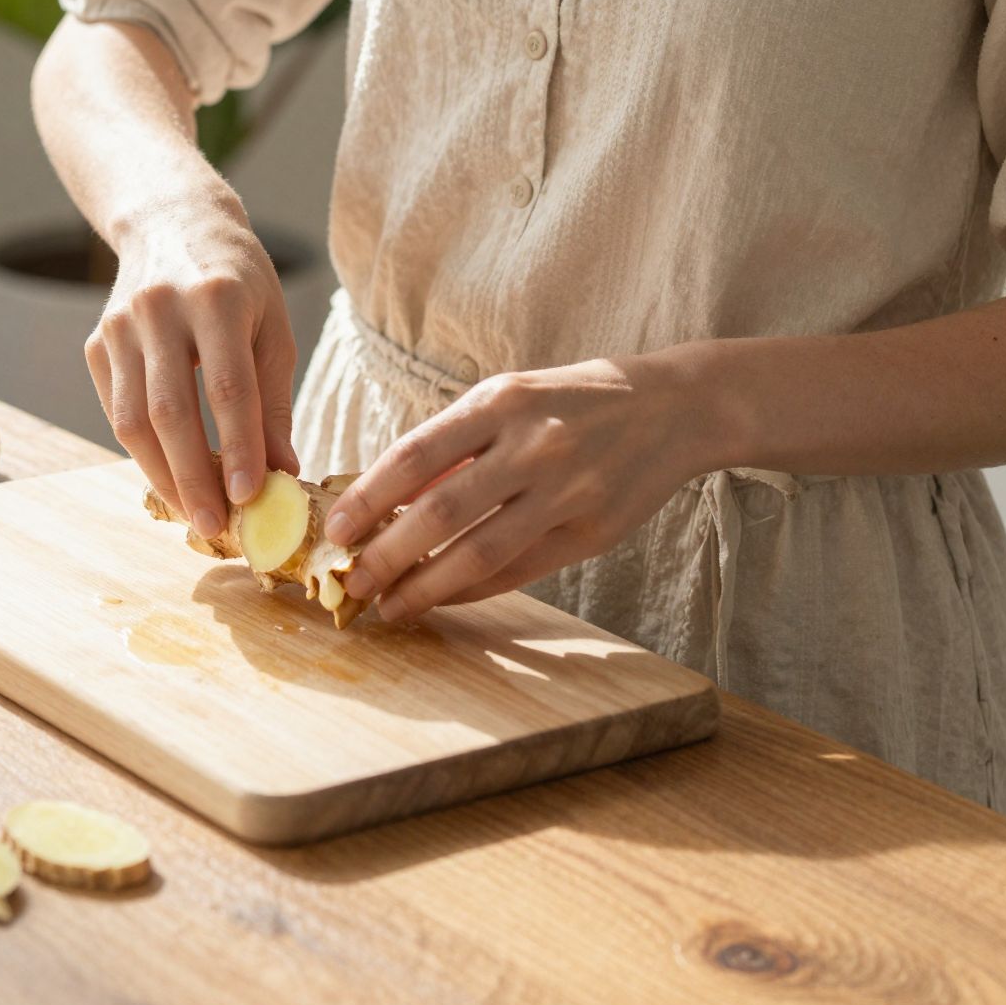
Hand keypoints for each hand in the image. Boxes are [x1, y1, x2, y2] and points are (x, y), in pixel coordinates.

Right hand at [84, 192, 300, 539]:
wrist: (173, 222)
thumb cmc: (238, 279)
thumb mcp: (273, 325)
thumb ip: (275, 399)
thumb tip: (281, 471)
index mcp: (217, 297)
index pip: (226, 386)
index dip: (237, 447)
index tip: (249, 496)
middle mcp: (160, 307)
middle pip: (170, 410)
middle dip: (192, 477)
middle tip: (214, 525)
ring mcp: (120, 325)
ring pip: (131, 419)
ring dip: (161, 475)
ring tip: (191, 512)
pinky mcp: (96, 343)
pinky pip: (114, 409)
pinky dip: (141, 450)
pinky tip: (168, 475)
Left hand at [322, 351, 719, 621]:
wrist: (669, 409)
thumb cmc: (571, 401)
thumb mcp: (509, 399)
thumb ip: (454, 446)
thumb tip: (389, 498)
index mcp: (500, 402)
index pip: (416, 455)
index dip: (369, 497)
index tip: (336, 529)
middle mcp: (531, 445)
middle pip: (441, 513)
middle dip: (387, 555)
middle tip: (352, 582)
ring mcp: (565, 492)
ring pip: (479, 553)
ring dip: (426, 587)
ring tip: (391, 605)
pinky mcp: (591, 531)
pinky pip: (518, 570)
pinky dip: (473, 589)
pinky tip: (442, 598)